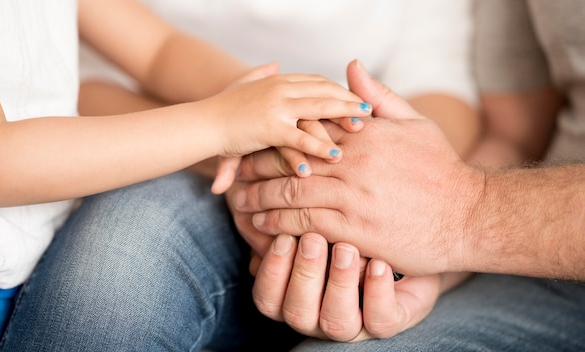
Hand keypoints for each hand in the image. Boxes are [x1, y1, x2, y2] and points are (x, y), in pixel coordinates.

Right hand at [206, 65, 371, 193]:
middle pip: (323, 90)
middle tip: (369, 111)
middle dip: (348, 100)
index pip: (316, 81)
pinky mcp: (270, 127)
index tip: (354, 98)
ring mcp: (276, 106)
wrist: (201, 123)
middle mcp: (280, 88)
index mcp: (278, 80)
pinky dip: (320, 146)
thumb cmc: (220, 107)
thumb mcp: (242, 84)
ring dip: (343, 116)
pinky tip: (335, 155)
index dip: (337, 89)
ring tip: (362, 127)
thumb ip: (260, 74)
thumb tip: (274, 64)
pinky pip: (302, 137)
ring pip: (319, 108)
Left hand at [231, 60, 485, 274]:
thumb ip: (377, 96)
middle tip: (236, 176)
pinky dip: (277, 225)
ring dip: (259, 199)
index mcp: (362, 135)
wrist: (469, 215)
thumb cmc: (442, 169)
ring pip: (289, 192)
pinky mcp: (352, 229)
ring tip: (241, 205)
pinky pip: (303, 224)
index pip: (305, 128)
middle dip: (257, 168)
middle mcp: (351, 162)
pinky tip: (262, 228)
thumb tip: (350, 66)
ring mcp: (350, 196)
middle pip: (288, 160)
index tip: (257, 142)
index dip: (275, 137)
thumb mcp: (414, 122)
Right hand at [252, 233, 441, 340]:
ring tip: (347, 249)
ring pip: (336, 322)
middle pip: (297, 313)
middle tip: (313, 238)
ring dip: (338, 283)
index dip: (272, 271)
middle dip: (303, 274)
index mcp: (294, 296)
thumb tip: (263, 208)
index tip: (283, 236)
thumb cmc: (350, 231)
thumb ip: (293, 221)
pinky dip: (377, 293)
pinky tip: (379, 264)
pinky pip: (380, 320)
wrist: (405, 241)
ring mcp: (354, 323)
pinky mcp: (389, 320)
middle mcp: (318, 315)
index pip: (267, 298)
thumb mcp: (319, 223)